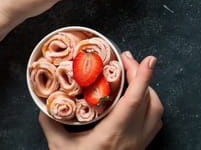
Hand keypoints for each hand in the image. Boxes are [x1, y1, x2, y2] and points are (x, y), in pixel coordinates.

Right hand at [39, 52, 163, 149]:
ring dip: (148, 91)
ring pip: (156, 110)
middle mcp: (133, 137)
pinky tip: (139, 102)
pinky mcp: (143, 148)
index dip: (143, 77)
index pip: (135, 100)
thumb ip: (52, 124)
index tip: (148, 59)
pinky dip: (151, 106)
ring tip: (133, 79)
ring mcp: (141, 143)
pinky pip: (155, 122)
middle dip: (141, 76)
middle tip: (127, 62)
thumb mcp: (60, 147)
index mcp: (113, 133)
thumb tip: (44, 106)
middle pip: (148, 100)